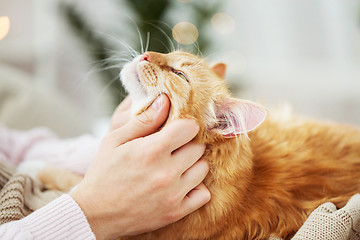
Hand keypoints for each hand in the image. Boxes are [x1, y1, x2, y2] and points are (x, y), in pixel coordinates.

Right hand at [71, 94, 210, 239]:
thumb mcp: (115, 140)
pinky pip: (203, 194)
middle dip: (187, 144)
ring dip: (192, 164)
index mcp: (153, 150)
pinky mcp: (176, 211)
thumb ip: (143, 120)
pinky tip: (180, 184)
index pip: (190, 128)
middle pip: (198, 147)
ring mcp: (174, 194)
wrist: (95, 214)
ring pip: (203, 168)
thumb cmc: (103, 173)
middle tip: (173, 148)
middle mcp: (167, 172)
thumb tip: (165, 100)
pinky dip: (196, 187)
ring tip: (175, 165)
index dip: (183, 125)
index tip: (176, 129)